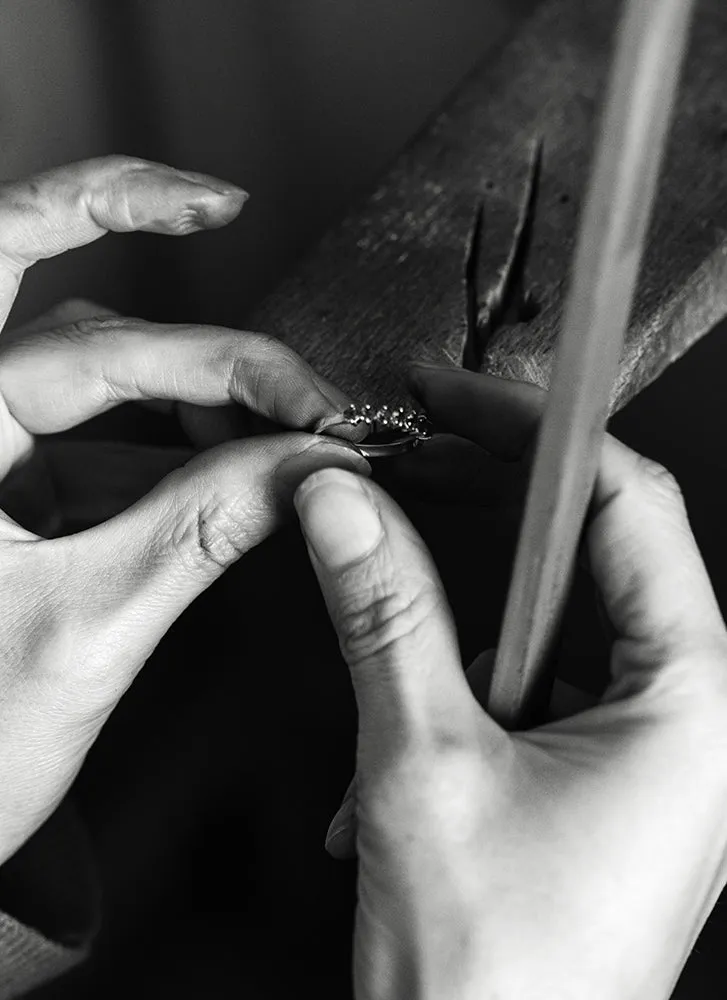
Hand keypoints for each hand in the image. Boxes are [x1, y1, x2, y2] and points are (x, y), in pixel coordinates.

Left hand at [0, 156, 369, 863]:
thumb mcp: (87, 630)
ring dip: (176, 370)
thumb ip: (200, 532)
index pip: (103, 352)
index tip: (308, 397)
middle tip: (218, 201)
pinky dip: (164, 440)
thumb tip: (304, 470)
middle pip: (27, 268)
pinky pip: (90, 437)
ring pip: (78, 360)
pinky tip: (225, 464)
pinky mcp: (4, 496)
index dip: (227, 365)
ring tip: (265, 405)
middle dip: (123, 217)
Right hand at [294, 365, 726, 999]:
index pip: (625, 502)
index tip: (455, 395)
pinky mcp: (607, 766)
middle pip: (598, 544)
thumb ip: (386, 614)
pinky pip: (549, 662)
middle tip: (415, 446)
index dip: (533, 431)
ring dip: (476, 571)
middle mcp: (695, 712)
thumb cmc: (496, 976)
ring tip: (398, 539)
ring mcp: (655, 743)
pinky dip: (479, 638)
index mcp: (697, 698)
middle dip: (495, 491)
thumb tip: (345, 506)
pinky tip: (421, 649)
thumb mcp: (424, 763)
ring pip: (565, 604)